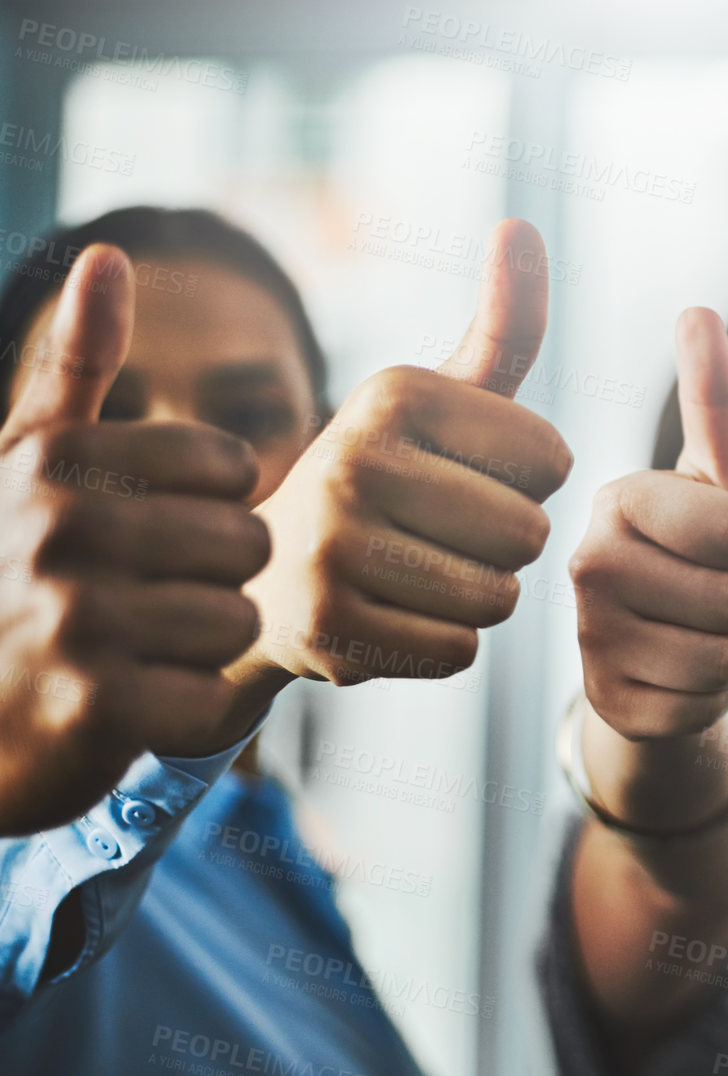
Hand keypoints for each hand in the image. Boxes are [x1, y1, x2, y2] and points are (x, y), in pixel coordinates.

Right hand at [0, 245, 269, 830]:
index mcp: (57, 460)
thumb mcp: (25, 462)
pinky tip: (131, 706)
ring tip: (132, 653)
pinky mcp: (99, 708)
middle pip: (245, 543)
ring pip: (238, 620)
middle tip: (140, 604)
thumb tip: (111, 254)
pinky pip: (216, 696)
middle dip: (211, 580)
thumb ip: (77, 365)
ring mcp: (77, 619)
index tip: (149, 535)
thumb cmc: (6, 577)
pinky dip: (187, 710)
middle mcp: (61, 529)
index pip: (226, 465)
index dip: (209, 508)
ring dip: (200, 648)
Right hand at [226, 220, 569, 722]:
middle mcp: (353, 460)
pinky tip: (397, 616)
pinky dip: (444, 644)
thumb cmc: (392, 476)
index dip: (530, 479)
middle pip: (529, 533)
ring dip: (479, 596)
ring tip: (421, 573)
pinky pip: (461, 653)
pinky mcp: (330, 633)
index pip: (553, 459)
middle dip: (506, 543)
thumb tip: (522, 225)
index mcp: (393, 392)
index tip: (467, 473)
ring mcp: (333, 549)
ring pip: (499, 597)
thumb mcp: (443, 398)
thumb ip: (503, 325)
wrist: (271, 574)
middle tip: (442, 533)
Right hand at [570, 308, 727, 740]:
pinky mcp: (607, 702)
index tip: (719, 541)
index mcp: (616, 498)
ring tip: (696, 631)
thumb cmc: (708, 554)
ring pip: (721, 657)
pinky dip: (710, 695)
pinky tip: (678, 675)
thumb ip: (714, 399)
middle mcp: (584, 563)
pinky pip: (704, 704)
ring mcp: (588, 639)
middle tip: (709, 593)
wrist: (674, 650)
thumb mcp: (726, 478)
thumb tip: (696, 306)